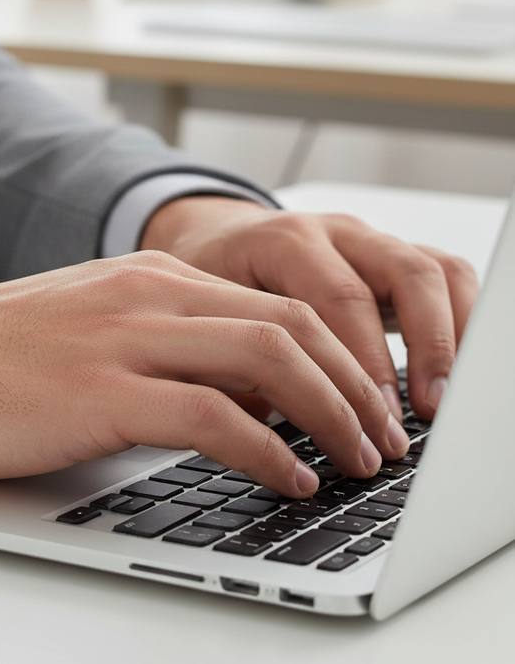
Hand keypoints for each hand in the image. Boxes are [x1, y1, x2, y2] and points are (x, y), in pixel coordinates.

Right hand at [0, 252, 409, 496]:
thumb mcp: (95, 328)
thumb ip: (168, 345)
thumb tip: (244, 395)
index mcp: (148, 276)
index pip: (275, 303)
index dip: (337, 354)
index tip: (361, 401)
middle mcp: (146, 293)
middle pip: (289, 324)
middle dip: (352, 384)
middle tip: (377, 437)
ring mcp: (123, 336)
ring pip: (266, 358)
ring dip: (327, 413)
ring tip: (351, 459)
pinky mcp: (98, 389)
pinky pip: (211, 414)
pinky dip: (265, 449)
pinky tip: (285, 477)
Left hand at [140, 196, 479, 422]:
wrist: (213, 238)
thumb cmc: (207, 279)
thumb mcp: (206, 313)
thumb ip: (236, 358)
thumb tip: (263, 432)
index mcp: (284, 240)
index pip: (339, 298)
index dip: (362, 364)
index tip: (371, 423)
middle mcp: (332, 232)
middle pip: (401, 275)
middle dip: (422, 351)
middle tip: (422, 415)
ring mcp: (366, 240)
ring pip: (431, 271)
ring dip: (450, 338)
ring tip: (444, 400)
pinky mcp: (387, 257)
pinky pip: (442, 275)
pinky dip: (459, 319)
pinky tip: (456, 370)